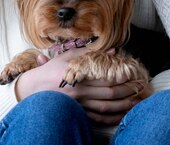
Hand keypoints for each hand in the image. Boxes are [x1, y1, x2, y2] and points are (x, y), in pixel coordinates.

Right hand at [14, 47, 140, 124]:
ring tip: (134, 102)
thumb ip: (90, 52)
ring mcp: (78, 106)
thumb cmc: (51, 70)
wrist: (31, 89)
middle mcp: (79, 93)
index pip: (105, 78)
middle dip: (126, 91)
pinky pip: (96, 119)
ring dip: (121, 106)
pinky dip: (109, 119)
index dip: (120, 77)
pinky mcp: (76, 114)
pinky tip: (119, 115)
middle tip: (138, 88)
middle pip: (108, 94)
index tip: (132, 74)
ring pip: (104, 109)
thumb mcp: (68, 56)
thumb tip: (112, 50)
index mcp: (78, 77)